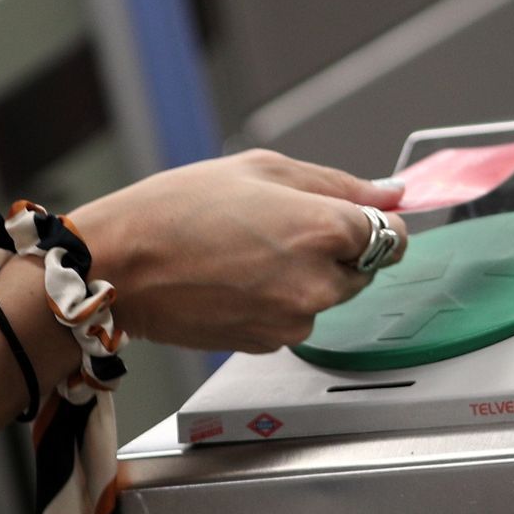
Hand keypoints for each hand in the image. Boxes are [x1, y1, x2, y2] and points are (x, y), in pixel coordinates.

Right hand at [69, 150, 408, 352]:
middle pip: (362, 269)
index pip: (393, 237)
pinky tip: (235, 278)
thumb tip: (390, 193)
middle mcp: (318, 283)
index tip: (355, 218)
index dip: (375, 224)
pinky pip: (292, 318)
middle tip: (278, 228)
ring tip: (246, 251)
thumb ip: (337, 182)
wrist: (120, 264)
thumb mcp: (261, 169)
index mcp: (324, 230)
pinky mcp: (269, 343)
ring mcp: (293, 320)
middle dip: (335, 249)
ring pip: (326, 297)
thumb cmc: (177, 208)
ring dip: (304, 276)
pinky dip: (276, 300)